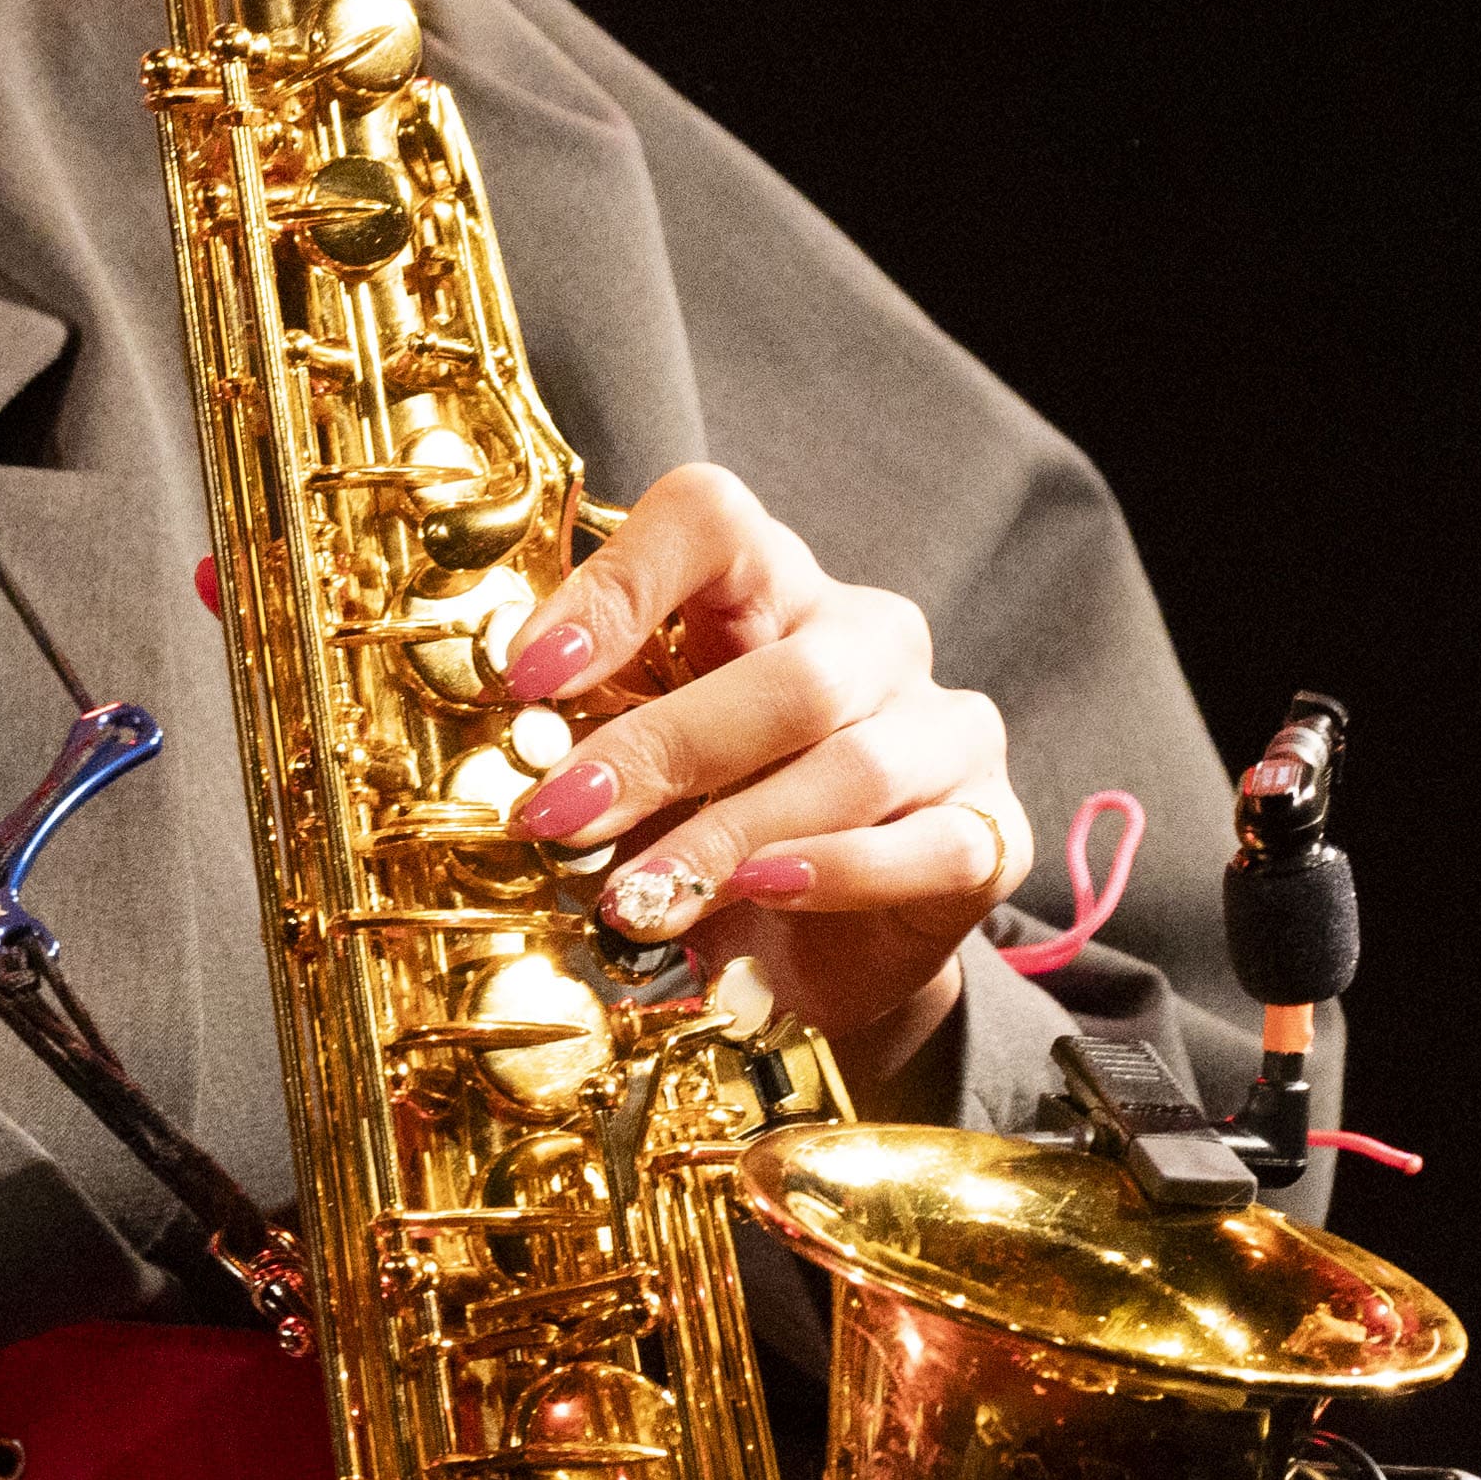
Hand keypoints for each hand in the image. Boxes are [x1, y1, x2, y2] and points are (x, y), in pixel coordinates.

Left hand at [493, 460, 1020, 1089]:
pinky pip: (926, 845)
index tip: (526, 677)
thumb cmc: (698, 828)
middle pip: (785, 670)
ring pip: (852, 761)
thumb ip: (579, 730)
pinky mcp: (987, 831)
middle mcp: (868, 639)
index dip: (617, 587)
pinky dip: (832, 872)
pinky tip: (756, 897)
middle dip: (658, 749)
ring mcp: (942, 730)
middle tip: (556, 816)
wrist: (808, 958)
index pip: (712, 521)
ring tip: (634, 898)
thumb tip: (493, 738)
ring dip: (727, 833)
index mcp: (768, 588)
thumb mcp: (627, 765)